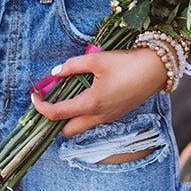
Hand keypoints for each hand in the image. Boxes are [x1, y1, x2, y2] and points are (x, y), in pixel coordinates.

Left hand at [30, 47, 166, 137]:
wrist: (156, 70)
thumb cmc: (127, 63)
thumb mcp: (97, 60)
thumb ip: (72, 66)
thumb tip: (54, 73)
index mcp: (91, 104)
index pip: (56, 113)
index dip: (40, 106)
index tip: (34, 95)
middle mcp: (98, 117)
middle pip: (66, 130)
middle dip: (55, 119)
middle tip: (52, 98)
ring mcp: (108, 118)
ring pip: (80, 127)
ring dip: (70, 116)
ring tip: (69, 93)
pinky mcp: (116, 114)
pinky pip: (93, 120)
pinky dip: (84, 111)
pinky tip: (87, 91)